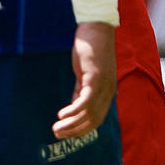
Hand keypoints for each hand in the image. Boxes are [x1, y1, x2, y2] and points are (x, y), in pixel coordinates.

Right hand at [54, 22, 116, 138]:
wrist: (96, 28)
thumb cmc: (90, 49)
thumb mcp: (84, 74)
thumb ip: (80, 90)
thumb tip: (73, 106)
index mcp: (107, 92)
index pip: (97, 119)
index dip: (82, 130)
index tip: (66, 135)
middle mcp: (108, 91)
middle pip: (94, 120)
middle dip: (76, 132)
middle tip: (57, 136)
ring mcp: (104, 85)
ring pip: (89, 113)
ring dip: (72, 124)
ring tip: (56, 130)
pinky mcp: (96, 77)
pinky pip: (86, 100)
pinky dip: (74, 110)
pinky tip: (61, 115)